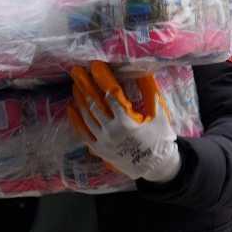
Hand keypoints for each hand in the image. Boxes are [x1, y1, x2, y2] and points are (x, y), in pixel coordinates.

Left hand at [68, 62, 180, 182]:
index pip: (111, 94)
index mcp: (127, 121)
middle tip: (78, 70)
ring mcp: (103, 141)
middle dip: (85, 84)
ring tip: (76, 84)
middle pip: (94, 103)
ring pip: (86, 116)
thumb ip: (150, 92)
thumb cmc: (160, 138)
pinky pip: (83, 133)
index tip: (96, 65)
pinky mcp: (99, 149)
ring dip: (80, 98)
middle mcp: (111, 131)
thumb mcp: (159, 114)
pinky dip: (76, 119)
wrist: (156, 166)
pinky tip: (72, 107)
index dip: (102, 78)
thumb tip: (144, 71)